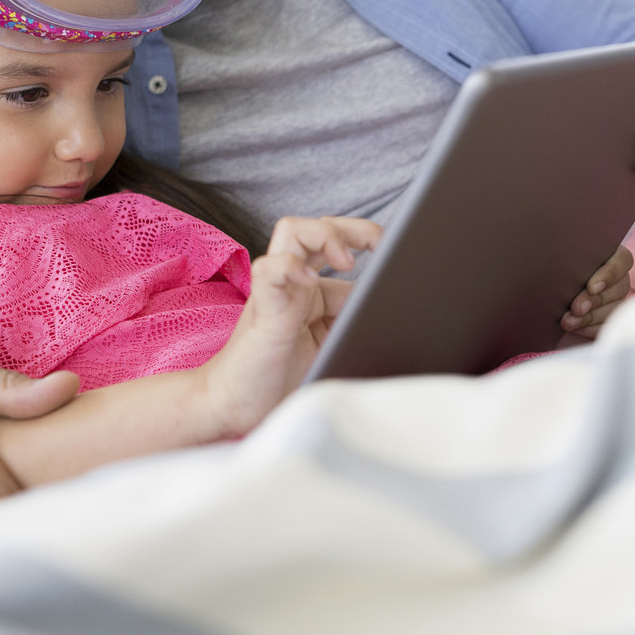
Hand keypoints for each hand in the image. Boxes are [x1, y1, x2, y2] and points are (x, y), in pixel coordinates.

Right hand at [203, 216, 379, 434]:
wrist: (235, 407)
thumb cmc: (281, 380)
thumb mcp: (332, 347)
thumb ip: (353, 322)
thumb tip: (396, 307)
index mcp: (311, 292)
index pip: (339, 245)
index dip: (368, 240)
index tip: (399, 253)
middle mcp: (294, 284)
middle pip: (320, 227)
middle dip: (356, 228)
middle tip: (381, 245)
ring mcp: (276, 292)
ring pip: (293, 231)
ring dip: (324, 234)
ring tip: (346, 260)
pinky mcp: (262, 310)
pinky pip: (270, 270)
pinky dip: (290, 266)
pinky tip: (309, 279)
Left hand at [560, 245, 631, 338]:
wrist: (549, 287)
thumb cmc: (560, 265)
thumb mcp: (566, 258)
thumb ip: (571, 258)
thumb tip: (560, 260)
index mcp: (612, 256)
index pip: (621, 261)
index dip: (609, 275)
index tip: (592, 287)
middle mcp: (619, 278)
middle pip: (618, 288)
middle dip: (595, 300)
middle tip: (576, 308)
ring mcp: (617, 298)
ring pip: (613, 309)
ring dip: (589, 317)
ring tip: (568, 321)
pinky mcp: (610, 317)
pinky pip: (606, 325)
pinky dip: (590, 328)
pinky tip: (575, 328)